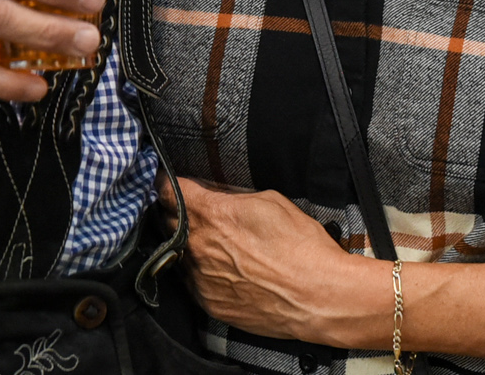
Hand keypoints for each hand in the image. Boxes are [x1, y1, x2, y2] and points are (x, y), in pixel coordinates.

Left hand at [159, 176, 370, 345]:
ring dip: (188, 245)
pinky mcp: (209, 304)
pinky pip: (192, 282)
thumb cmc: (301, 246)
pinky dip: (200, 273)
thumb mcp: (271, 201)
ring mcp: (201, 279)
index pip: (168, 191)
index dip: (166, 183)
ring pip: (177, 254)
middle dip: (176, 213)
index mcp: (211, 215)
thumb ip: (234, 197)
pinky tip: (222, 270)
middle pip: (167, 222)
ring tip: (214, 244)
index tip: (167, 181)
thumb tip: (218, 196)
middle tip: (193, 211)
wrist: (318, 297)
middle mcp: (198, 247)